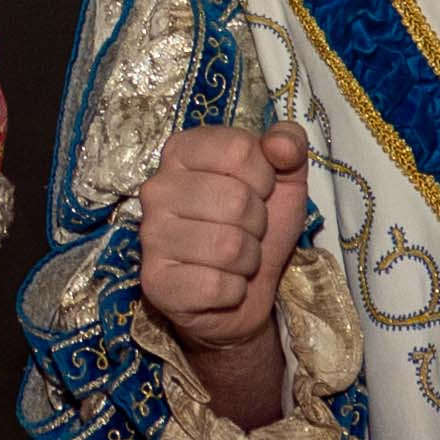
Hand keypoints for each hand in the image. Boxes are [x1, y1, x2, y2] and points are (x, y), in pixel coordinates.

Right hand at [137, 123, 310, 422]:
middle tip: (246, 232)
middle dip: (257, 223)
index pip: (239, 150)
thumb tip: (283, 145)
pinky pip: (216, 285)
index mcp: (181, 151)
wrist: (243, 295)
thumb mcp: (283, 179)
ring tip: (235, 259)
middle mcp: (156, 188)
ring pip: (229, 246)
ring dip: (248, 259)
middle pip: (236, 199)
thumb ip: (289, 145)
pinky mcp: (155, 282)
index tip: (257, 192)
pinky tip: (220, 285)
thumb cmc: (256, 227)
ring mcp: (150, 236)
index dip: (264, 177)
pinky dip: (233, 291)